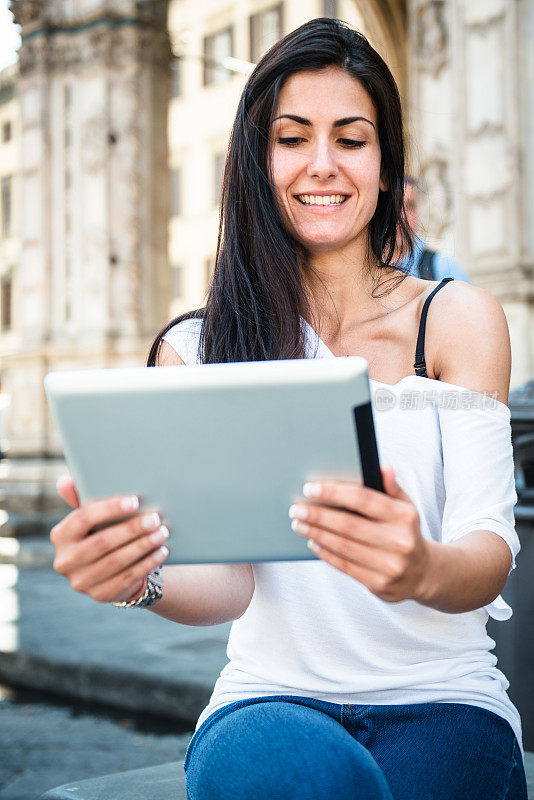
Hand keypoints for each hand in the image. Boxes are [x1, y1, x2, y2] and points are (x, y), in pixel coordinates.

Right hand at [51, 475, 168, 602]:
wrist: (110, 571)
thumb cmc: (102, 533)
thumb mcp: (92, 518)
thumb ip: (82, 499)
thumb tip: (66, 481)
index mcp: (60, 535)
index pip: (83, 517)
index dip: (109, 508)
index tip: (135, 501)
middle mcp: (65, 561)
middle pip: (102, 541)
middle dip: (132, 529)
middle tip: (156, 518)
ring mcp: (80, 581)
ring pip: (117, 561)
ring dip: (143, 545)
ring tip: (162, 532)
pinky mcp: (99, 595)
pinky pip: (127, 577)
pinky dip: (147, 563)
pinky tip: (162, 551)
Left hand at [289, 466, 430, 602]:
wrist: (422, 573)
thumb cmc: (405, 532)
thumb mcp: (405, 507)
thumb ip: (391, 487)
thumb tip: (384, 468)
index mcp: (404, 517)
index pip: (363, 499)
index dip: (334, 492)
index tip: (310, 488)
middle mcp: (399, 541)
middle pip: (348, 524)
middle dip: (318, 515)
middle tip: (296, 508)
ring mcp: (389, 565)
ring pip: (343, 546)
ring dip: (316, 533)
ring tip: (299, 523)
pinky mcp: (379, 584)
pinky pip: (345, 565)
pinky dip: (325, 553)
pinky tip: (312, 542)